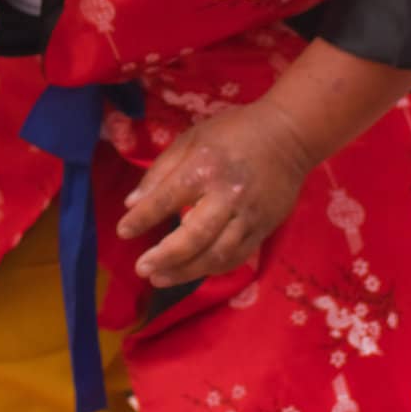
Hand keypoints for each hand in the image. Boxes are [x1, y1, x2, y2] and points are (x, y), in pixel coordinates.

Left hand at [117, 100, 312, 288]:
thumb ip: (161, 171)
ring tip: (159, 279)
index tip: (122, 231)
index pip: (167, 198)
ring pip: (216, 255)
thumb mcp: (191, 138)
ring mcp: (248, 216)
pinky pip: (236, 257)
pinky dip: (212, 268)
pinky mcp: (263, 229)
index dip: (142, 218)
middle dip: (165, 256)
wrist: (288, 136)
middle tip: (142, 269)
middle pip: (193, 236)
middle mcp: (226, 195)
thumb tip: (131, 203)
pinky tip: (192, 272)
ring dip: (185, 272)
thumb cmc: (232, 132)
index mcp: (204, 167)